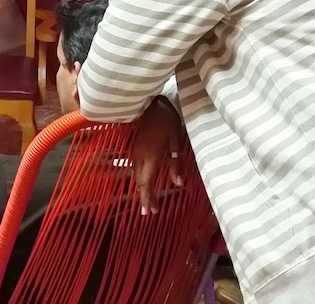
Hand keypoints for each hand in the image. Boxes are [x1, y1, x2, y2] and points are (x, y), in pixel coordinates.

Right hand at [133, 97, 184, 215]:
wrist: (150, 102)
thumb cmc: (166, 119)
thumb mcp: (176, 140)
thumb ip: (176, 162)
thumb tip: (178, 183)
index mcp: (151, 156)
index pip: (148, 182)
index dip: (148, 198)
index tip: (151, 212)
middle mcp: (140, 156)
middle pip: (140, 181)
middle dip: (144, 197)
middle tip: (149, 212)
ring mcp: (136, 151)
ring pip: (137, 174)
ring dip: (142, 188)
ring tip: (147, 199)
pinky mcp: (136, 146)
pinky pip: (136, 167)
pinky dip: (140, 178)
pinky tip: (145, 181)